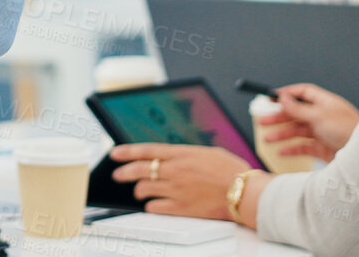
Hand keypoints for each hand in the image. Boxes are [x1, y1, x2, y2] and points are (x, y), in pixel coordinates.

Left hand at [108, 143, 248, 219]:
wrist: (244, 192)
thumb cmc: (232, 171)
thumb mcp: (208, 152)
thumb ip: (187, 154)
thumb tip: (175, 156)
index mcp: (181, 154)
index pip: (146, 151)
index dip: (127, 152)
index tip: (115, 154)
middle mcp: (174, 170)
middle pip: (139, 170)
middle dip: (124, 172)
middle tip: (118, 175)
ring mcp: (176, 190)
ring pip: (144, 189)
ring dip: (139, 191)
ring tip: (139, 192)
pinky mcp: (180, 208)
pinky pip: (155, 208)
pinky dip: (151, 206)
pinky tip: (153, 205)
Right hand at [258, 83, 358, 160]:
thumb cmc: (348, 131)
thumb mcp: (319, 115)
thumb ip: (298, 108)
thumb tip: (283, 97)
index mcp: (326, 103)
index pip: (304, 93)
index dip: (287, 94)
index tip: (271, 97)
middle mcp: (324, 117)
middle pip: (297, 113)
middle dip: (279, 117)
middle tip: (263, 121)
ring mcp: (323, 133)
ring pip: (298, 132)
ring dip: (282, 134)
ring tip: (267, 139)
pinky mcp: (324, 149)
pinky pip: (303, 148)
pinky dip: (292, 149)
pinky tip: (282, 151)